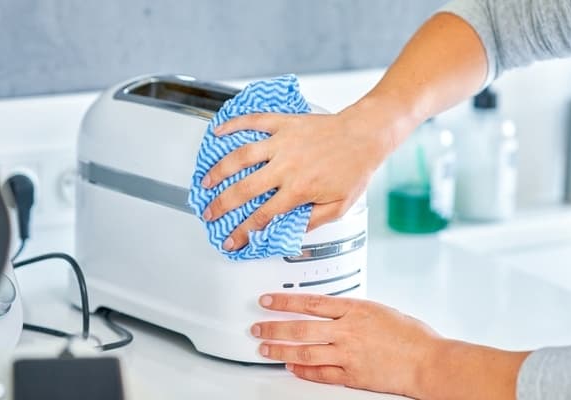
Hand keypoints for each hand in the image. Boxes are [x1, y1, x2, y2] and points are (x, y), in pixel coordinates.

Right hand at [200, 99, 412, 250]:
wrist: (365, 135)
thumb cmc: (355, 168)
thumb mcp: (339, 206)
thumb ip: (313, 221)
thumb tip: (291, 232)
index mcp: (298, 190)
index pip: (263, 216)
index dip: (244, 232)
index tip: (232, 240)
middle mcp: (286, 167)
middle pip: (243, 190)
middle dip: (221, 206)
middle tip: (209, 214)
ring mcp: (282, 143)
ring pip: (240, 157)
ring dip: (218, 171)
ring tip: (205, 182)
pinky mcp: (284, 123)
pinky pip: (253, 122)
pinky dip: (233, 125)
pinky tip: (218, 131)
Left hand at [250, 293, 441, 397]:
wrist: (427, 361)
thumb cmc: (412, 336)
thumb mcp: (381, 310)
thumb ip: (355, 311)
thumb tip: (334, 312)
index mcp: (356, 310)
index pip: (310, 302)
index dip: (284, 301)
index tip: (267, 300)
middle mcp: (347, 331)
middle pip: (300, 327)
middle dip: (273, 327)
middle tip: (257, 327)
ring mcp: (347, 354)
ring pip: (304, 351)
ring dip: (280, 349)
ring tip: (265, 348)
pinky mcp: (351, 376)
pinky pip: (319, 373)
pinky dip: (302, 370)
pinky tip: (291, 367)